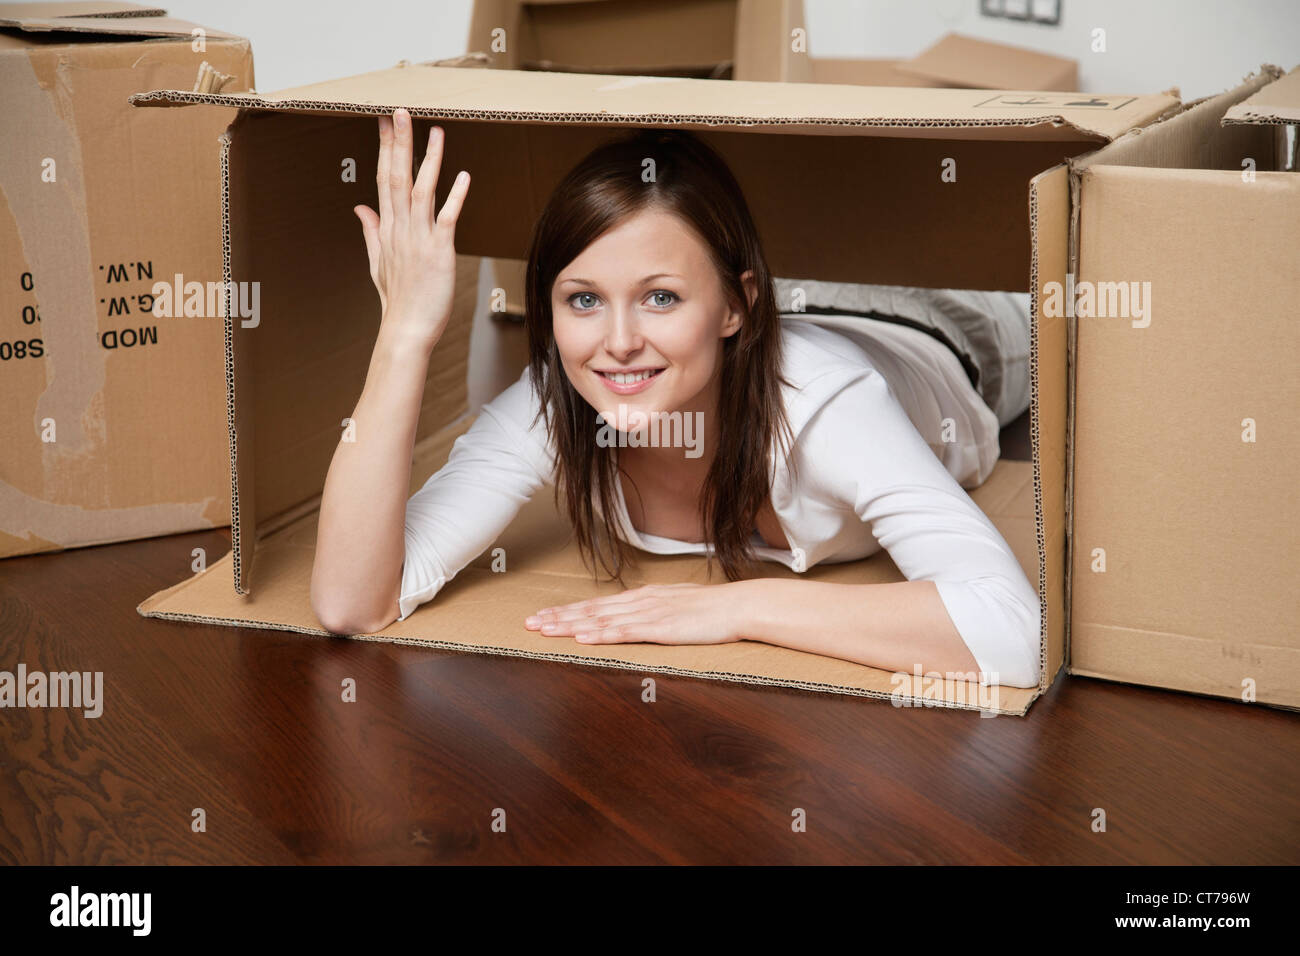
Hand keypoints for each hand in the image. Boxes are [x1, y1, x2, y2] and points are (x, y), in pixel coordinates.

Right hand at [354, 107, 470, 350]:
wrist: (406, 330)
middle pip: (397, 178)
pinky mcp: (439, 252)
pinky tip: (464, 176)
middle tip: (401, 112)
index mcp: (387, 229)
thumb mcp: (377, 262)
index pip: (384, 180)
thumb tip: (360, 208)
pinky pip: (447, 219)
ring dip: (429, 160)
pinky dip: (455, 197)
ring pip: (421, 191)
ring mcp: (418, 239)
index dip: (386, 150)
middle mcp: (400, 229)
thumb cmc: (397, 300)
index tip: (386, 123)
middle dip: (400, 143)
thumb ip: (371, 232)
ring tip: (435, 131)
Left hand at [524, 583, 743, 645]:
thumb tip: (638, 616)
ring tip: (545, 629)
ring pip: (600, 619)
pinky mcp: (659, 628)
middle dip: (559, 616)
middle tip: (530, 622)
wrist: (737, 606)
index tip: (545, 615)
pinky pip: (624, 632)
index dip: (569, 610)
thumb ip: (655, 611)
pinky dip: (600, 634)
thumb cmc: (712, 609)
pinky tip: (582, 637)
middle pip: (591, 610)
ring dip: (570, 625)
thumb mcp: (677, 606)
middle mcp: (639, 602)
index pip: (598, 605)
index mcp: (643, 598)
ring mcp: (648, 614)